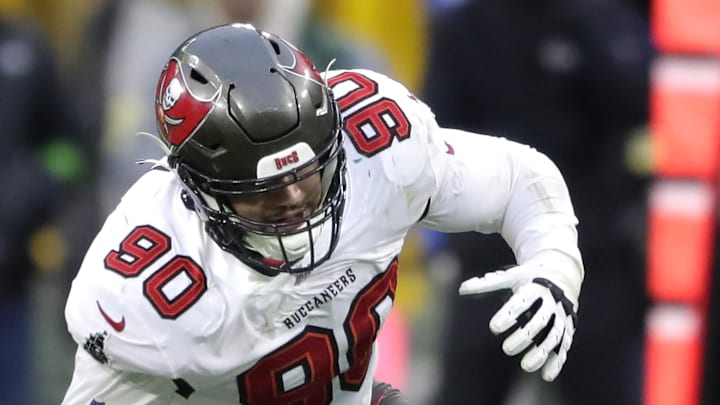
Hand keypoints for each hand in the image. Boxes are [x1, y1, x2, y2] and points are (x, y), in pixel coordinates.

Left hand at [459, 265, 577, 381]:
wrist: (561, 273)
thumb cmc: (527, 278)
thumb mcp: (509, 277)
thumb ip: (486, 284)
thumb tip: (462, 289)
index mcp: (534, 287)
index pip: (521, 302)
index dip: (508, 315)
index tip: (493, 328)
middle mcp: (551, 302)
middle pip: (539, 321)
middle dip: (524, 336)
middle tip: (506, 349)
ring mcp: (561, 315)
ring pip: (554, 335)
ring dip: (541, 352)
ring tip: (525, 366)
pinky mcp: (568, 327)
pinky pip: (564, 346)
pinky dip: (556, 361)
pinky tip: (546, 375)